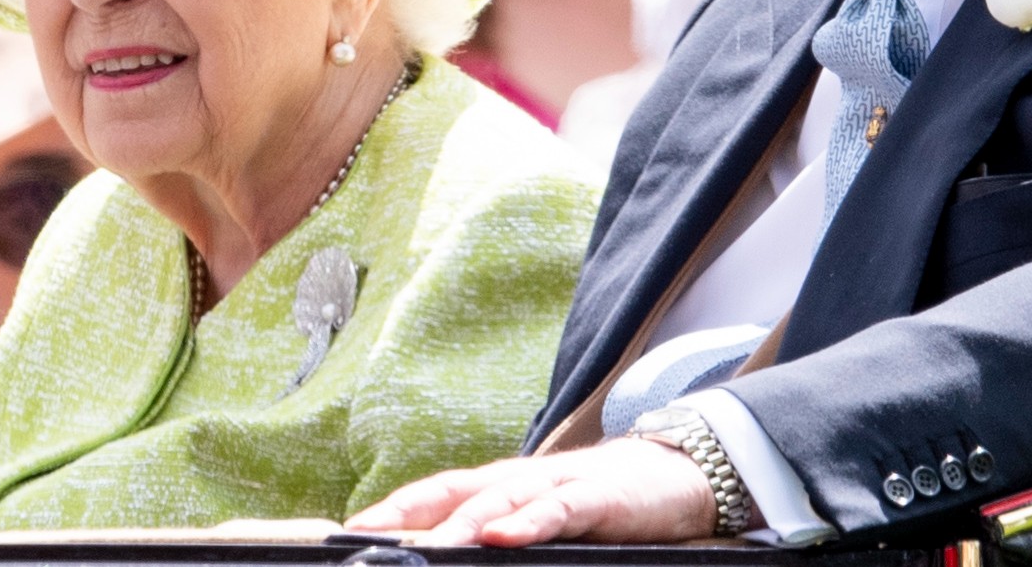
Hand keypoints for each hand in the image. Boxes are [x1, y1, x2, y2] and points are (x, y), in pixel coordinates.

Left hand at [348, 439, 716, 546]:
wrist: (679, 475)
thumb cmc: (604, 505)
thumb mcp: (546, 520)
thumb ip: (505, 536)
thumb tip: (457, 556)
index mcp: (503, 487)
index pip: (439, 492)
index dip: (396, 507)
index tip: (352, 529)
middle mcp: (521, 480)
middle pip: (457, 494)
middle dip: (410, 518)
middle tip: (368, 541)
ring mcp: (559, 484)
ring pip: (500, 501)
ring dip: (460, 526)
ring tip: (426, 548)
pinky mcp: (599, 497)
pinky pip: (560, 510)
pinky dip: (530, 522)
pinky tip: (503, 537)